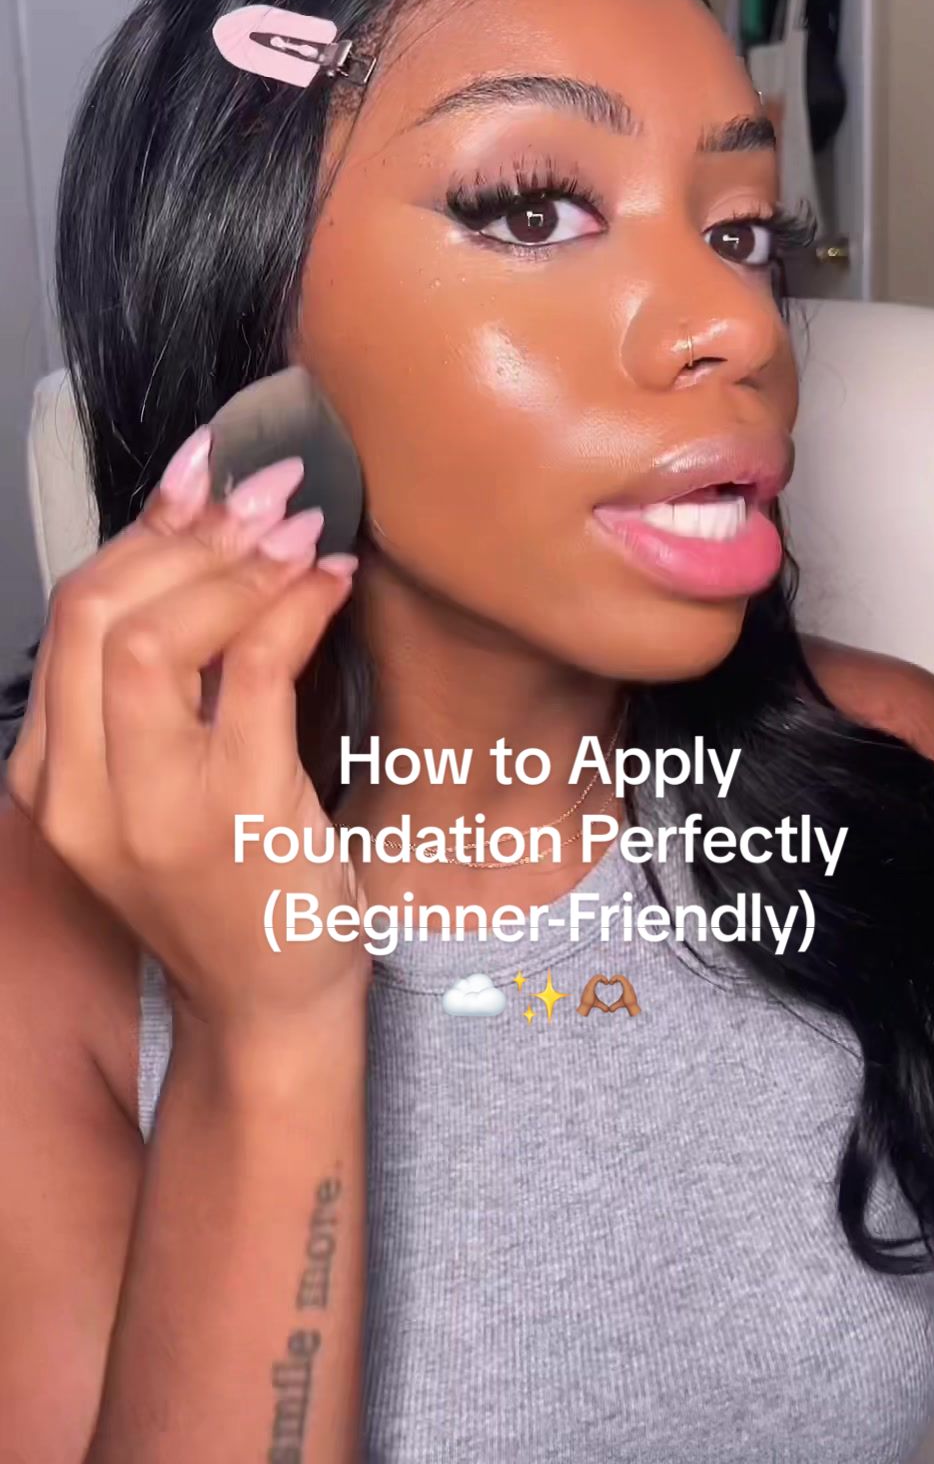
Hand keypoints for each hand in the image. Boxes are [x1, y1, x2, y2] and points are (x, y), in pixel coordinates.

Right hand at [7, 425, 367, 1027]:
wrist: (272, 1007)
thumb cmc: (231, 882)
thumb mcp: (161, 780)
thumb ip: (163, 681)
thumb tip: (207, 534)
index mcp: (52, 782)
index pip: (70, 618)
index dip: (139, 531)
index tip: (202, 475)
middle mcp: (84, 797)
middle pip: (96, 614)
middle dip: (185, 534)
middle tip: (265, 492)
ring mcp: (158, 811)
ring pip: (155, 641)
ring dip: (235, 566)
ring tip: (300, 530)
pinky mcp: (244, 817)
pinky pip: (258, 675)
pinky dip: (296, 607)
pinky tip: (332, 581)